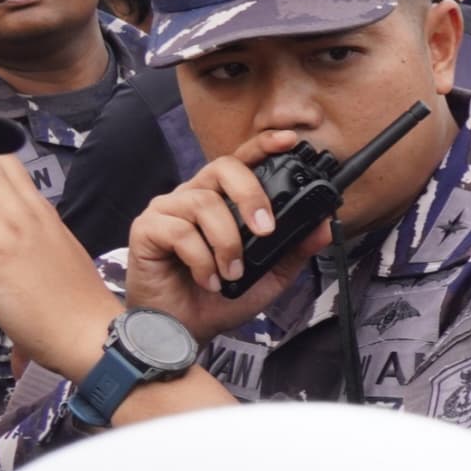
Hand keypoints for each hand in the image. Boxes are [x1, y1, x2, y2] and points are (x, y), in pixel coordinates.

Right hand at [120, 144, 324, 340]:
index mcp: (222, 201)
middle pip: (222, 168)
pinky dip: (202, 259)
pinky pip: (179, 231)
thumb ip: (294, 249)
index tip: (289, 140)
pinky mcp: (146, 229)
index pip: (241, 162)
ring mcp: (168, 210)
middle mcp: (194, 197)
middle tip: (265, 230)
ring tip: (232, 273)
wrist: (187, 330)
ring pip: (204, 203)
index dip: (262, 146)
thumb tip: (324, 225)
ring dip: (227, 243)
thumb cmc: (221, 298)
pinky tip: (208, 279)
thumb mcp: (270, 275)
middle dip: (251, 195)